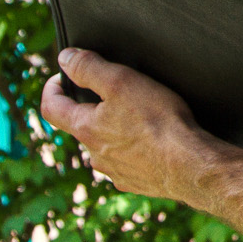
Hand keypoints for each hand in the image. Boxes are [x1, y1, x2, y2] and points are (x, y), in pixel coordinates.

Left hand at [40, 49, 211, 201]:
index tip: (60, 78)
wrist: (190, 165)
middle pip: (81, 127)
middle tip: (110, 94)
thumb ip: (88, 68)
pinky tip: (152, 144)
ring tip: (137, 119)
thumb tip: (65, 58)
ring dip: (112, 133)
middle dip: (90, 110)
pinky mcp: (135, 183)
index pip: (52, 107)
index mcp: (85, 128)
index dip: (52, 88)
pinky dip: (133, 152)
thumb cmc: (158, 122)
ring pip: (104, 147)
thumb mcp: (121, 81)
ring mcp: (114, 171)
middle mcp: (94, 154)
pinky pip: (126, 164)